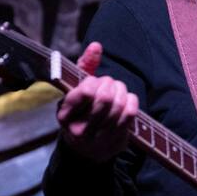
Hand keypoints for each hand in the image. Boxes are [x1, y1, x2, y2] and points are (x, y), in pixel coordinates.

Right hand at [56, 42, 137, 161]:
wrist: (85, 150)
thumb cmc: (80, 112)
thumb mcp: (75, 91)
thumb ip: (84, 66)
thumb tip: (97, 45)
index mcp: (65, 116)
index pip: (85, 91)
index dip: (94, 81)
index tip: (93, 81)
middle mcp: (80, 131)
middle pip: (105, 97)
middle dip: (110, 84)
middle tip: (109, 83)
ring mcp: (99, 139)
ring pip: (119, 105)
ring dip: (121, 90)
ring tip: (118, 89)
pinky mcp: (116, 142)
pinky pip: (130, 114)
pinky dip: (131, 101)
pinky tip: (127, 99)